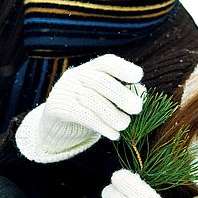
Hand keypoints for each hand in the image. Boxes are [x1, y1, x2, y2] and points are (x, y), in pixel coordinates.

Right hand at [15, 54, 144, 162]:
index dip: (123, 67)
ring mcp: (64, 90)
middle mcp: (76, 76)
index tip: (138, 76)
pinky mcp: (56, 108)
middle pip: (100, 80)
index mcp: (90, 69)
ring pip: (91, 99)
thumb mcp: (105, 100)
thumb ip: (123, 93)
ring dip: (112, 114)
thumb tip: (142, 91)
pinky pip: (81, 115)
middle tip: (137, 108)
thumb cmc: (87, 111)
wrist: (55, 128)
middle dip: (121, 94)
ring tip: (125, 125)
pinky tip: (114, 135)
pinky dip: (101, 126)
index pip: (106, 62)